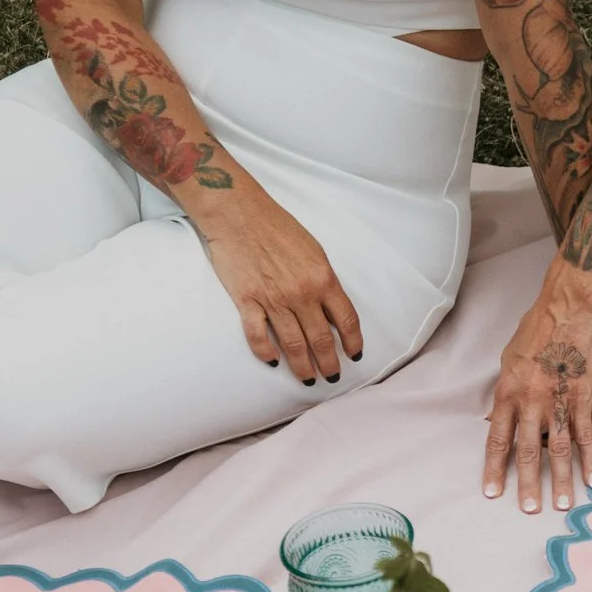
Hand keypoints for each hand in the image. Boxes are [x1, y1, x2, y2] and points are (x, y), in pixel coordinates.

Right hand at [198, 186, 362, 384]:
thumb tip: (332, 309)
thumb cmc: (276, 226)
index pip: (346, 319)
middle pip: (321, 339)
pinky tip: (273, 362)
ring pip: (293, 345)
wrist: (237, 211)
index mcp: (322, 278)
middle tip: (332, 376)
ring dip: (302, 367)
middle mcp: (301, 293)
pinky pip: (259, 336)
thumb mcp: (313, 250)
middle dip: (329, 363)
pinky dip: (266, 352)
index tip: (355, 355)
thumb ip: (324, 280)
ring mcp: (273, 299)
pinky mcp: (247, 301)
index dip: (353, 342)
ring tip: (308, 379)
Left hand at [484, 289, 591, 514]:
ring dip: (562, 480)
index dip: (495, 468)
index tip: (493, 492)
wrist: (567, 309)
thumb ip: (504, 393)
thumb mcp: (508, 361)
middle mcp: (531, 403)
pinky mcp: (584, 399)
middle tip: (529, 510)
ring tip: (564, 505)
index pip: (497, 440)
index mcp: (507, 393)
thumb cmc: (535, 329)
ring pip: (560, 450)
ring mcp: (559, 402)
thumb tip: (495, 418)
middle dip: (528, 484)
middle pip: (529, 452)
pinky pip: (587, 436)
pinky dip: (590, 460)